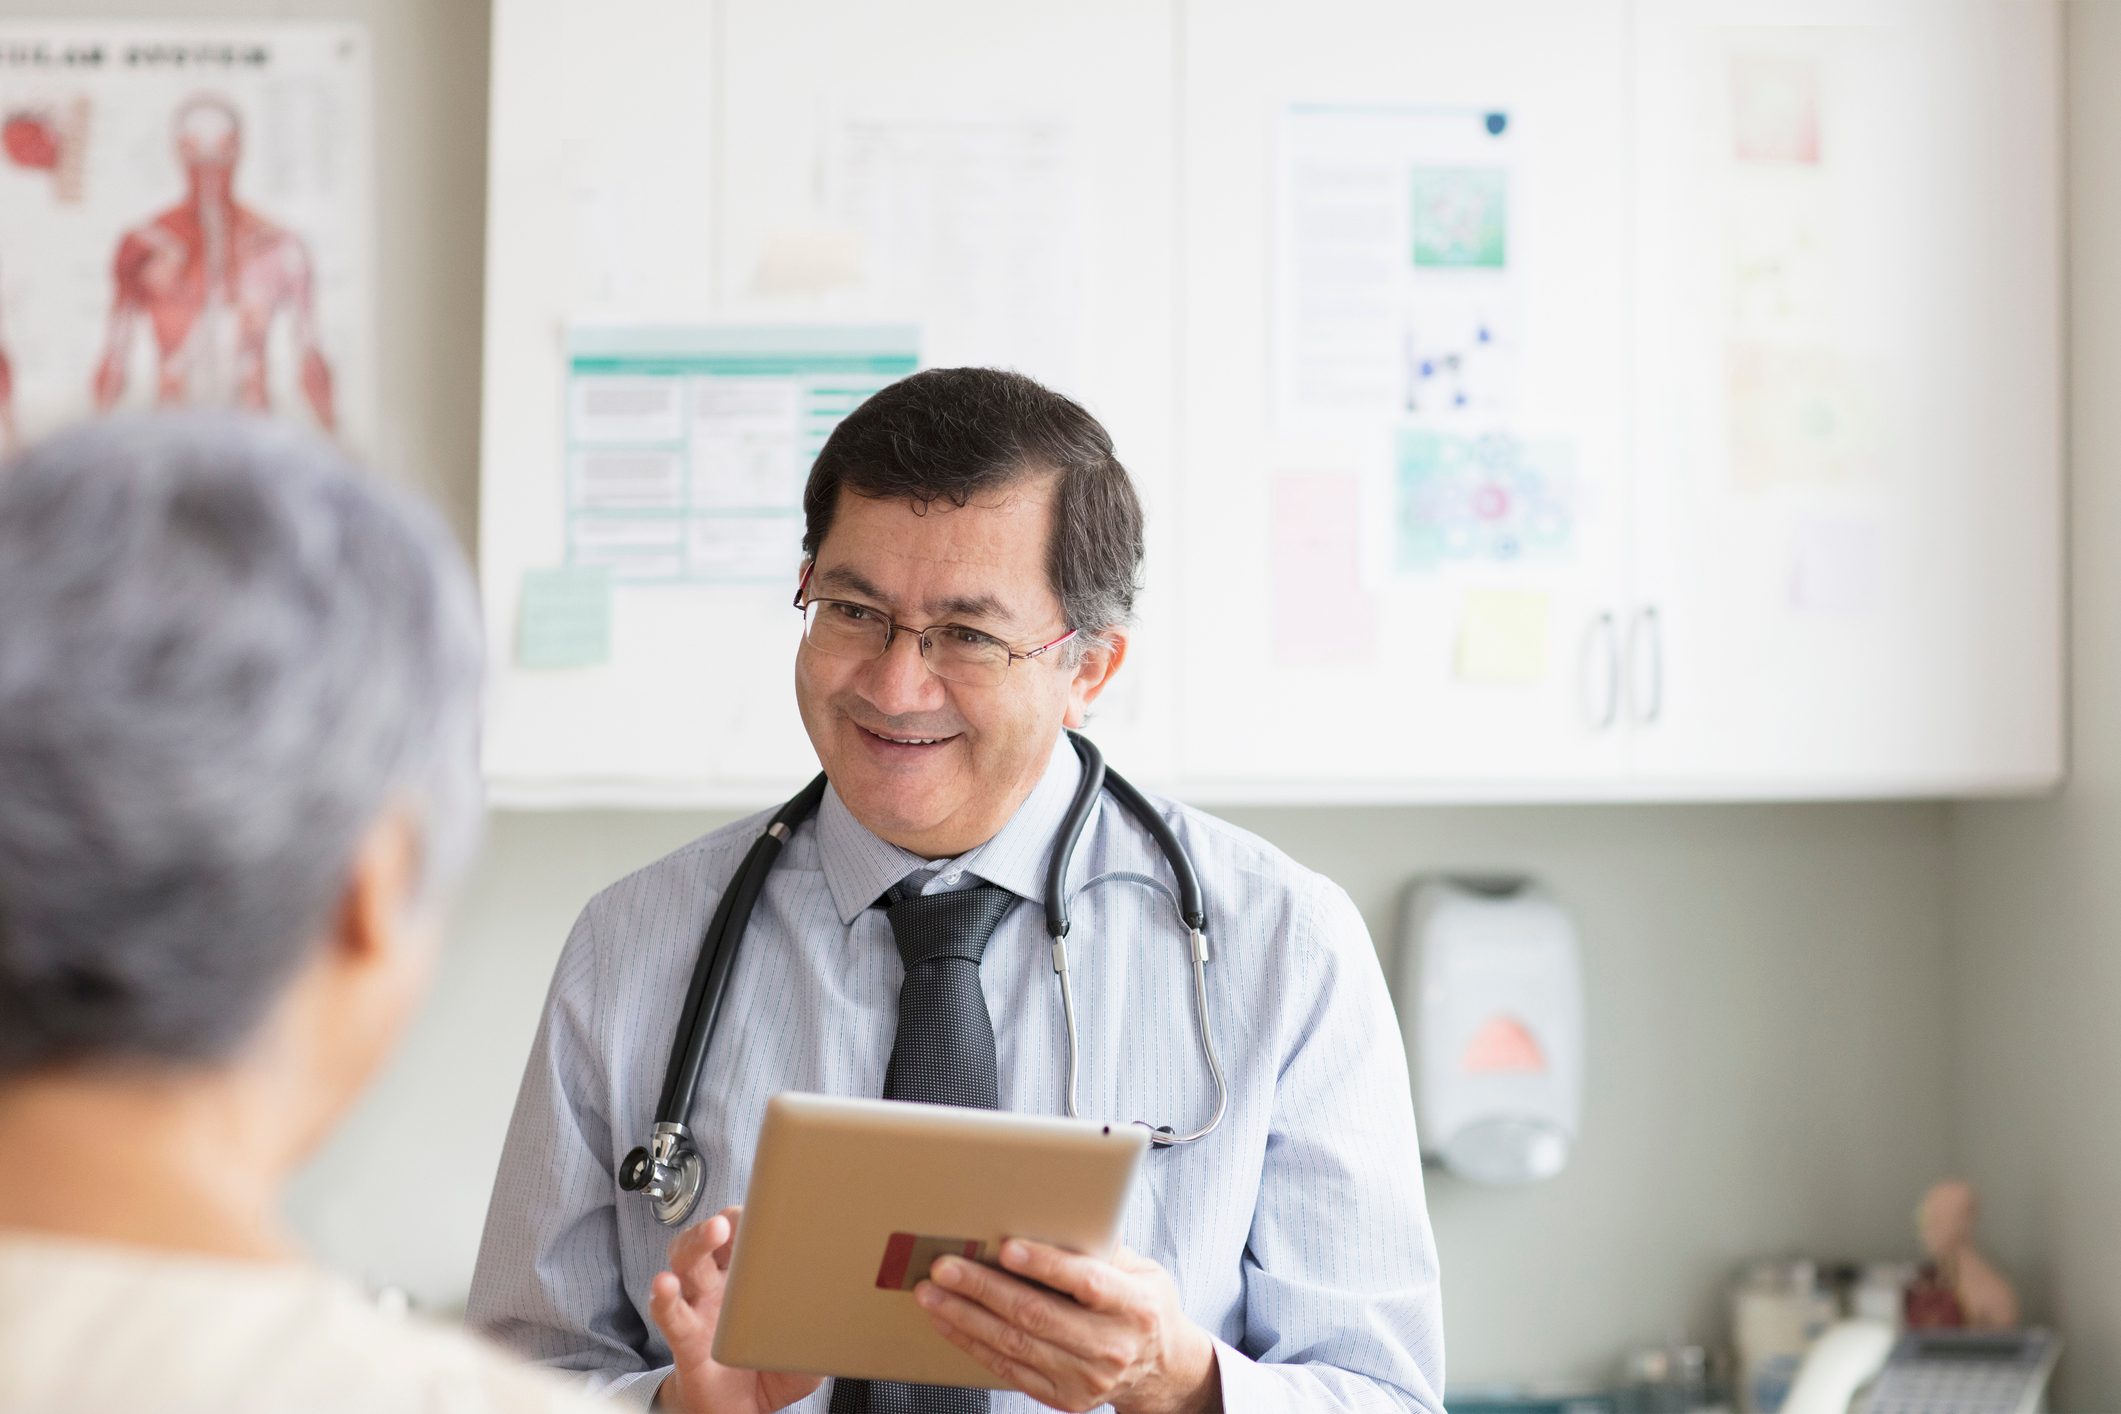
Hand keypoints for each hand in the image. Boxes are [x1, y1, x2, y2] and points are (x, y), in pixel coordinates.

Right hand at [649, 1206, 821, 1413]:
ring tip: (712, 1233)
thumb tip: (847, 1308)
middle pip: (713, 1240)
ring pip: (688, 1263)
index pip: (748, 1234)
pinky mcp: (686, 1340)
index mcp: (751, 1278)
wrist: (742, 1411)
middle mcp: (722, 1285)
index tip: (769, 1202)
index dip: (753, 1216)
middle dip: (723, 1221)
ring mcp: (701, 1308)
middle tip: (736, 1216)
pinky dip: (665, 1298)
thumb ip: (824, 1325)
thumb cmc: (772, 1369)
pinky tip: (666, 1286)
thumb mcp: (809, 1345)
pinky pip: (671, 1315)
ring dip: (696, 1243)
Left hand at [916, 1240, 1219, 1413]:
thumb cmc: (1143, 1307)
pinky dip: (973, 1344)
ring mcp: (1086, 1378)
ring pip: (1014, 1345)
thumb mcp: (1142, 1270)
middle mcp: (1111, 1347)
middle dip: (983, 1288)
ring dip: (966, 1317)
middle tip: (945, 1267)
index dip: (1045, 1264)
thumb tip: (1055, 1209)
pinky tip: (950, 1322)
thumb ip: (1101, 1245)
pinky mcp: (1063, 1397)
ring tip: (933, 1293)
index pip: (1087, 1282)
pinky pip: (1008, 1369)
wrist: (1161, 1369)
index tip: (1006, 1247)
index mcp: (1134, 1307)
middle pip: (1037, 1315)